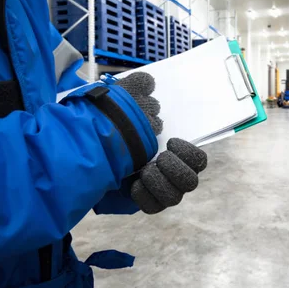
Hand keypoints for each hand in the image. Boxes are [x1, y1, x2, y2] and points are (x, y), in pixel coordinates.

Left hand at [115, 72, 206, 213]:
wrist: (88, 149)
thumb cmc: (112, 126)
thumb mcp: (123, 102)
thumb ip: (137, 87)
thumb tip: (147, 81)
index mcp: (175, 152)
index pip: (199, 160)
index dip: (190, 153)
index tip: (171, 141)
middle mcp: (172, 173)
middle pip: (192, 182)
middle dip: (174, 168)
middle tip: (158, 158)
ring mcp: (159, 191)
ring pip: (174, 197)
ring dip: (159, 181)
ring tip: (143, 170)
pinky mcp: (144, 203)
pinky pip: (153, 206)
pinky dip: (144, 194)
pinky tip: (132, 184)